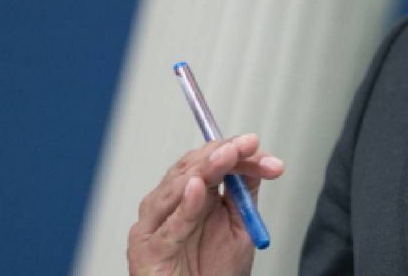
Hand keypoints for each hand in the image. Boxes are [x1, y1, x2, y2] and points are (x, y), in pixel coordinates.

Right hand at [128, 134, 284, 275]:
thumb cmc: (214, 272)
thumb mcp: (238, 224)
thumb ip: (243, 192)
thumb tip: (258, 157)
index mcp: (188, 196)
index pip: (207, 160)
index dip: (233, 150)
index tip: (256, 145)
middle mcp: (167, 206)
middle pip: (190, 168)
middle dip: (222, 154)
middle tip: (246, 146)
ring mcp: (154, 227)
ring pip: (175, 190)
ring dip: (205, 170)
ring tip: (226, 157)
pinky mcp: (149, 251)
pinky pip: (169, 228)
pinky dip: (185, 208)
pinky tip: (198, 189)